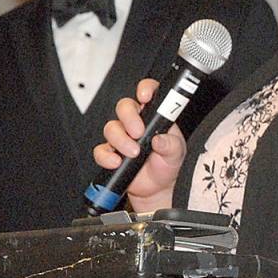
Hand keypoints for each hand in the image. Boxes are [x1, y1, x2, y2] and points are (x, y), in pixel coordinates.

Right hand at [93, 78, 185, 210]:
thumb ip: (171, 144)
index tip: (145, 96)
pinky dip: (107, 156)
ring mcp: (121, 137)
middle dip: (129, 118)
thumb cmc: (167, 163)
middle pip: (124, 107)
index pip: (148, 93)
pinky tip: (117, 162)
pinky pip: (101, 150)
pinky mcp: (110, 153)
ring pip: (111, 127)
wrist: (157, 187)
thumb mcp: (176, 153)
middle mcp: (135, 122)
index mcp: (153, 116)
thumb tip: (160, 139)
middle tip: (138, 132)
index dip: (145, 89)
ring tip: (133, 153)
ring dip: (121, 140)